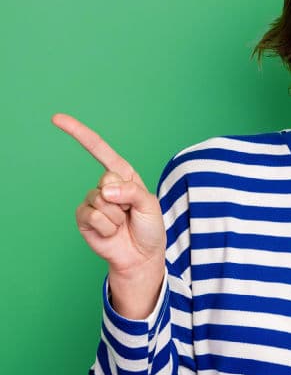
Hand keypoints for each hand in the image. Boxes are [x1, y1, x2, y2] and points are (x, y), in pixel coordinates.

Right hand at [52, 113, 165, 316]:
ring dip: (116, 216)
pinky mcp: (84, 219)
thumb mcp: (150, 204)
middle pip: (106, 179)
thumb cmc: (149, 227)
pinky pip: (92, 216)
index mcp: (123, 175)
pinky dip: (107, 226)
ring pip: (100, 200)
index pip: (99, 150)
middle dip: (123, 198)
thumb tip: (105, 190)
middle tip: (130, 212)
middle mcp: (106, 185)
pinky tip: (112, 232)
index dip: (79, 133)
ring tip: (122, 224)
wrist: (142, 255)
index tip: (57, 119)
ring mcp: (93, 202)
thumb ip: (131, 191)